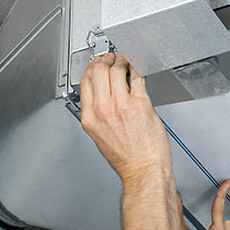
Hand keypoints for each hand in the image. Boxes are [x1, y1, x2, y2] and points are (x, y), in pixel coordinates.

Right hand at [78, 54, 172, 180]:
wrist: (144, 170)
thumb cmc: (126, 159)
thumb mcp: (99, 137)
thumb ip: (97, 115)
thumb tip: (101, 96)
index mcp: (90, 118)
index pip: (85, 82)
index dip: (91, 68)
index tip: (98, 65)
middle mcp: (103, 110)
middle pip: (98, 71)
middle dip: (105, 60)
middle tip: (112, 58)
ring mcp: (122, 105)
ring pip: (116, 70)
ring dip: (121, 61)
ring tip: (126, 62)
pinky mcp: (141, 104)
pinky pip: (137, 77)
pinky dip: (137, 68)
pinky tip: (137, 69)